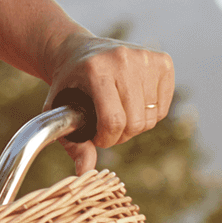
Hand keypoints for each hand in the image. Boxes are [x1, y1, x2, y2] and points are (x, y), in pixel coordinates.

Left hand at [46, 33, 174, 174]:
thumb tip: (84, 172)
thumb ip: (71, 142)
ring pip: (152, 118)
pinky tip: (130, 103)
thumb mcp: (58, 109)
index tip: (97, 138)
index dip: (107, 139)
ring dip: (134, 125)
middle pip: (136, 122)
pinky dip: (148, 114)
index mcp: (96, 70)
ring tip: (116, 114)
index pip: (114, 120)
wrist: (76, 50)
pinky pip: (163, 108)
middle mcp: (124, 60)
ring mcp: (146, 58)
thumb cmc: (67, 84)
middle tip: (105, 127)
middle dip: (120, 135)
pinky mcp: (163, 61)